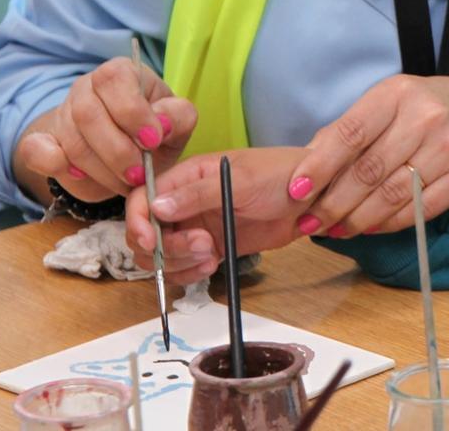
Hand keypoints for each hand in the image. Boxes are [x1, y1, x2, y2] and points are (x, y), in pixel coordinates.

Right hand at [14, 56, 196, 202]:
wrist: (123, 156)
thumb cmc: (153, 135)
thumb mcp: (176, 125)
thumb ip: (178, 117)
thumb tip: (162, 124)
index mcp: (121, 73)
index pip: (114, 80)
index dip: (133, 113)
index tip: (153, 142)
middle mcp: (87, 87)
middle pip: (88, 114)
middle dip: (117, 151)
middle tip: (139, 174)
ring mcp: (61, 113)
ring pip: (71, 141)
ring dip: (101, 170)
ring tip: (125, 182)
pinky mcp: (42, 141)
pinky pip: (35, 151)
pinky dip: (54, 165)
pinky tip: (81, 175)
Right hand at [125, 147, 307, 284]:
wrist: (310, 197)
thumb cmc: (279, 176)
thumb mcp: (241, 180)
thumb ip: (198, 194)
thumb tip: (157, 206)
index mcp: (187, 176)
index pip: (143, 198)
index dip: (138, 221)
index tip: (151, 242)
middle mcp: (185, 202)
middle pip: (147, 232)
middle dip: (166, 247)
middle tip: (204, 245)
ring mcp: (196, 226)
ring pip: (162, 254)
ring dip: (178, 262)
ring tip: (212, 255)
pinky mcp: (210, 247)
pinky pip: (184, 266)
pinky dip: (189, 273)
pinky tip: (212, 266)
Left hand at [284, 76, 448, 238]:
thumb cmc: (429, 110)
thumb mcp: (391, 103)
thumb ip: (351, 129)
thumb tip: (305, 167)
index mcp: (397, 93)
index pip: (350, 133)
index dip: (319, 166)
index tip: (296, 192)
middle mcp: (425, 116)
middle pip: (368, 171)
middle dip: (333, 203)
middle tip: (309, 223)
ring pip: (391, 195)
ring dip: (358, 220)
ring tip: (336, 230)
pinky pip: (420, 210)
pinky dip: (390, 224)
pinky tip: (372, 228)